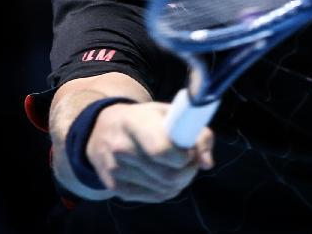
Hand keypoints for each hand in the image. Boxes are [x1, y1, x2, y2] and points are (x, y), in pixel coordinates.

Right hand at [85, 101, 214, 202]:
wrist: (104, 130)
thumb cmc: (145, 119)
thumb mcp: (169, 113)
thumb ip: (196, 134)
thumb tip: (207, 163)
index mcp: (134, 123)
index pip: (162, 150)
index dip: (185, 154)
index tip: (190, 148)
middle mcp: (120, 148)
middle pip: (168, 175)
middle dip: (189, 170)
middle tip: (191, 159)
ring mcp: (116, 171)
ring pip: (165, 188)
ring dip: (181, 180)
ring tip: (179, 165)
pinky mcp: (117, 188)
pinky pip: (156, 196)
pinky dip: (169, 188)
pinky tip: (167, 174)